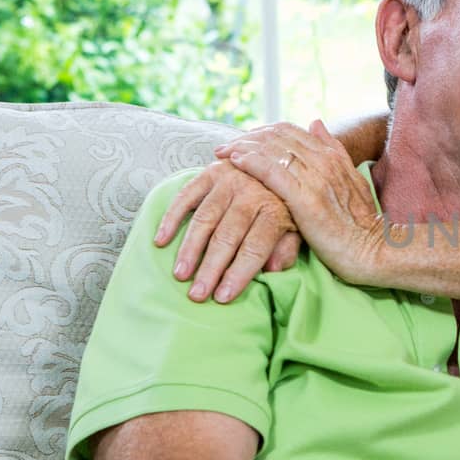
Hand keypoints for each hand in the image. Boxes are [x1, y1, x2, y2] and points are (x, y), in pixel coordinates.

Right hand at [154, 157, 301, 302]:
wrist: (278, 163)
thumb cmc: (284, 204)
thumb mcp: (297, 226)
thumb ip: (287, 248)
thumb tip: (273, 270)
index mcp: (274, 210)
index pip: (255, 247)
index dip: (238, 273)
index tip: (222, 296)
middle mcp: (251, 193)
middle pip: (227, 236)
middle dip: (211, 268)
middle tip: (197, 294)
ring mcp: (229, 181)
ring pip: (205, 219)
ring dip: (190, 249)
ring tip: (180, 275)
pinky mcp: (210, 172)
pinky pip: (186, 196)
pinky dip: (171, 218)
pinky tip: (161, 240)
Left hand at [217, 120, 386, 288]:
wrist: (373, 250)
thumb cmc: (360, 223)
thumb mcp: (351, 180)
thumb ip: (334, 150)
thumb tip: (316, 122)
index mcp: (333, 155)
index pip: (290, 131)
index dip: (263, 132)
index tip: (243, 140)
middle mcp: (324, 161)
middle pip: (277, 136)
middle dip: (247, 138)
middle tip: (225, 146)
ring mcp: (315, 178)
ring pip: (271, 150)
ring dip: (243, 147)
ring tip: (223, 153)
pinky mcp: (306, 199)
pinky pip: (272, 172)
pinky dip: (251, 162)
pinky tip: (235, 162)